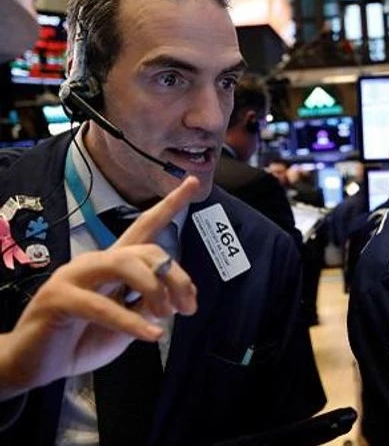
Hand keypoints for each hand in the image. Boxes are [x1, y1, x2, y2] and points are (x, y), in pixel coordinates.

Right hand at [0, 177, 200, 399]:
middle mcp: (94, 261)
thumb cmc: (84, 339)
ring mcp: (73, 275)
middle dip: (176, 277)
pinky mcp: (58, 298)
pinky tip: (151, 335)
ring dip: (154, 289)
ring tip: (166, 315)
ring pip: (125, 263)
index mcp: (114, 263)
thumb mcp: (130, 321)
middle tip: (188, 308)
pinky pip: (102, 305)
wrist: (37, 365)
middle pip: (146, 251)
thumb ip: (151, 304)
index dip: (170, 205)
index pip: (145, 227)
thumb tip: (182, 295)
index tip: (192, 182)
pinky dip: (131, 321)